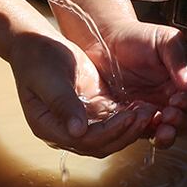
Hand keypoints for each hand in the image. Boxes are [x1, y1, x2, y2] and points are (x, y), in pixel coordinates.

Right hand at [8, 30, 158, 157]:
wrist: (37, 42)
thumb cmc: (37, 58)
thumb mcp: (48, 78)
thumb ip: (63, 104)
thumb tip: (78, 132)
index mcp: (48, 127)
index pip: (84, 141)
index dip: (108, 132)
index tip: (128, 117)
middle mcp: (65, 130)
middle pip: (100, 144)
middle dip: (124, 133)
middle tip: (145, 116)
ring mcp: (79, 121)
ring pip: (109, 135)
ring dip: (130, 127)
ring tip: (149, 111)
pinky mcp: (92, 109)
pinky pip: (112, 120)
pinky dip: (128, 117)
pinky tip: (143, 106)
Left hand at [53, 2, 186, 147]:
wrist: (104, 41)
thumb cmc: (137, 37)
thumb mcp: (164, 41)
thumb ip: (179, 61)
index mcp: (180, 84)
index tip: (178, 100)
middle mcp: (168, 101)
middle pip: (185, 123)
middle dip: (180, 123)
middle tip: (168, 115)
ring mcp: (150, 113)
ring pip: (165, 133)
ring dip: (166, 135)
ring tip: (160, 129)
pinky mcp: (130, 120)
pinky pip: (139, 133)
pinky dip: (142, 133)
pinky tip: (136, 125)